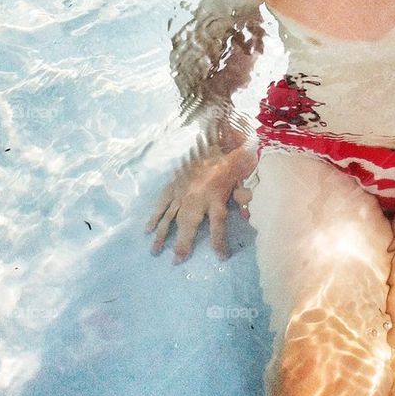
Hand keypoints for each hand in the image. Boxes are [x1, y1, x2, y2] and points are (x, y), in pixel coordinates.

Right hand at [146, 136, 258, 262]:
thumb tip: (247, 210)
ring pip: (170, 217)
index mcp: (215, 195)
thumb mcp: (240, 173)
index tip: (221, 258)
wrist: (208, 134)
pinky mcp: (171, 185)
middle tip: (176, 261)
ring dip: (163, 235)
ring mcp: (180, 191)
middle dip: (182, 244)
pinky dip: (154, 217)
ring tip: (156, 252)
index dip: (219, 242)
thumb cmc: (228, 157)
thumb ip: (242, 192)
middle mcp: (196, 197)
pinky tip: (147, 230)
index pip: (218, 224)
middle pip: (188, 224)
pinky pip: (161, 203)